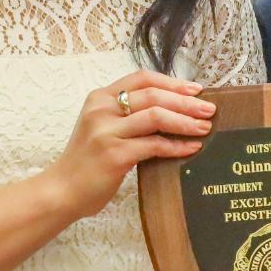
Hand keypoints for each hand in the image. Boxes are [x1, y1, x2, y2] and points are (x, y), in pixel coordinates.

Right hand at [43, 71, 215, 218]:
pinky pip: (154, 145)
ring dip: (185, 121)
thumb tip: (173, 109)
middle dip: (186, 102)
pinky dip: (176, 145)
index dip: (172, 82)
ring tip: (205, 127)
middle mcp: (101, 109)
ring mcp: (107, 131)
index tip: (196, 89)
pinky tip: (191, 148)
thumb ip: (127, 115)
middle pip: (154, 95)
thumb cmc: (88, 161)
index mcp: (99, 98)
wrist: (62, 191)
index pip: (142, 79)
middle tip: (209, 110)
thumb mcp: (102, 127)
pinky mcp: (114, 154)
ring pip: (156, 116)